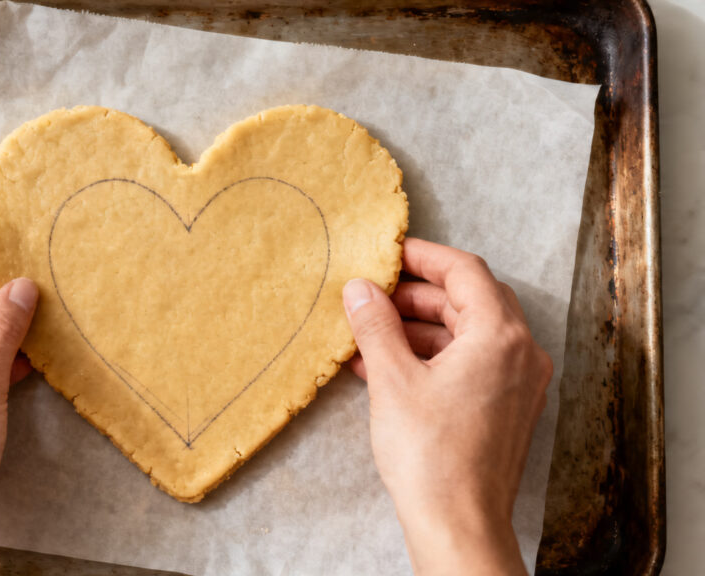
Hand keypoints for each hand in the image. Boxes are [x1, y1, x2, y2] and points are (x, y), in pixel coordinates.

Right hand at [343, 238, 551, 575]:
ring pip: (469, 333)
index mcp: (500, 336)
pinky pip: (471, 363)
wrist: (458, 524)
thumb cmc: (432, 457)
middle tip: (375, 295)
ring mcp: (518, 383)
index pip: (465, 271)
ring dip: (421, 328)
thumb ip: (376, 325)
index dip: (424, 256)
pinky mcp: (506, 408)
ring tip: (371, 334)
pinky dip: (433, 357)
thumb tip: (360, 289)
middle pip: (470, 300)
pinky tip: (388, 367)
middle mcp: (520, 353)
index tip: (390, 253)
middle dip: (418, 294)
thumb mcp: (392, 380)